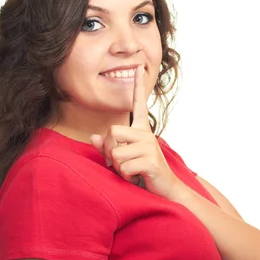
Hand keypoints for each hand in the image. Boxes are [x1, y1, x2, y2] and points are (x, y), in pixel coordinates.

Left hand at [89, 64, 181, 199]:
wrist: (166, 192)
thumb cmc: (143, 175)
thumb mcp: (123, 160)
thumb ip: (107, 148)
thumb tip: (93, 137)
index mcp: (141, 131)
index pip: (138, 105)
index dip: (137, 87)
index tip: (137, 67)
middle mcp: (146, 135)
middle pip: (111, 132)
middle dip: (109, 151)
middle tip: (122, 164)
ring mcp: (149, 146)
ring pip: (115, 152)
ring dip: (118, 168)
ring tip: (132, 172)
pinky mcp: (150, 160)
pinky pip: (123, 167)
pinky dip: (126, 177)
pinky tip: (138, 178)